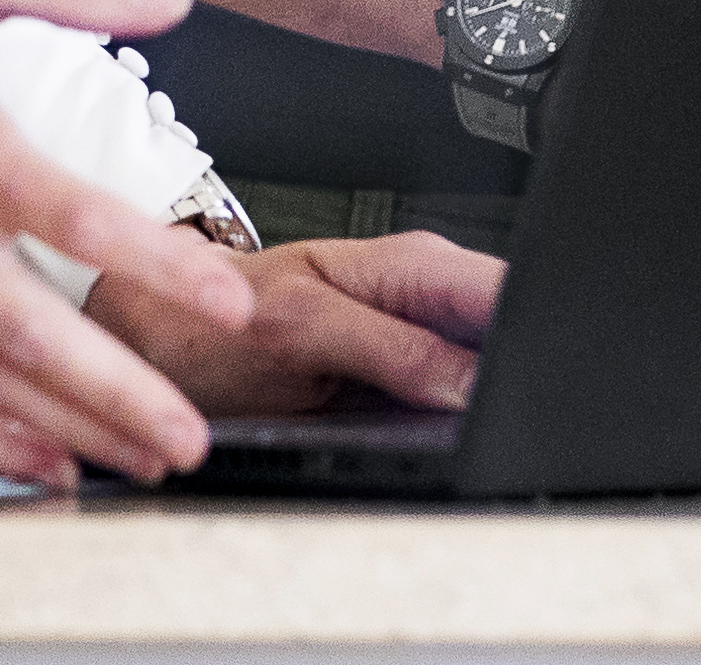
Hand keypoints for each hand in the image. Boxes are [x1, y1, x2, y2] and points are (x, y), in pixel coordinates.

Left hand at [89, 229, 499, 416]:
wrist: (167, 335)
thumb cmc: (217, 320)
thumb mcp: (300, 332)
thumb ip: (392, 348)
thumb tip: (470, 381)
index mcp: (410, 263)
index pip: (507, 291)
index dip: (533, 338)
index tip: (532, 388)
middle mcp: (423, 292)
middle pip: (511, 333)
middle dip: (519, 376)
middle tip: (498, 423)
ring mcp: (418, 334)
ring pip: (490, 370)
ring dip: (490, 402)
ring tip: (443, 427)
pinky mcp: (405, 374)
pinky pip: (456, 397)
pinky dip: (457, 421)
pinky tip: (433, 436)